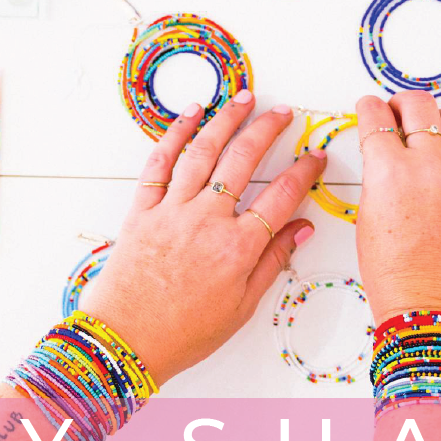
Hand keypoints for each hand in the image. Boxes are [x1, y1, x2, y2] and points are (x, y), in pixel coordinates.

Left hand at [78, 91, 325, 381]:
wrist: (125, 341)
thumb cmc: (181, 333)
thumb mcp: (241, 308)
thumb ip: (272, 263)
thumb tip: (301, 230)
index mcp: (238, 248)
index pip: (282, 196)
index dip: (304, 171)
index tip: (315, 156)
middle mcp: (208, 220)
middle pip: (244, 160)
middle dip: (268, 129)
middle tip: (283, 113)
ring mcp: (173, 210)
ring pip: (204, 151)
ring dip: (227, 119)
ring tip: (244, 99)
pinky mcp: (143, 210)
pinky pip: (160, 163)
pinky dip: (175, 134)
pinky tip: (191, 115)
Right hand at [353, 91, 440, 324]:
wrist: (434, 309)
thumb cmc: (395, 275)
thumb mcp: (368, 217)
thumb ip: (379, 176)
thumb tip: (386, 154)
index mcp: (389, 171)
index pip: (375, 117)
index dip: (369, 109)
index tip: (370, 109)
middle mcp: (430, 165)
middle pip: (417, 105)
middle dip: (402, 104)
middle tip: (398, 113)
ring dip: (438, 121)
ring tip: (432, 134)